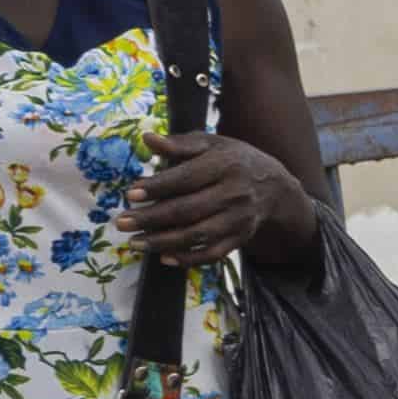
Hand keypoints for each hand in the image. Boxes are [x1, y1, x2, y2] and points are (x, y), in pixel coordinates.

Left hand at [123, 131, 313, 267]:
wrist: (276, 188)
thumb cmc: (234, 160)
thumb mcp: (212, 144)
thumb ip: (180, 144)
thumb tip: (147, 139)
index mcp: (225, 165)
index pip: (186, 179)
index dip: (157, 187)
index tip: (130, 194)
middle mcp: (234, 193)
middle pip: (188, 210)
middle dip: (151, 219)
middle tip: (121, 223)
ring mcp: (239, 219)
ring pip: (198, 235)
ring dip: (163, 242)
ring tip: (135, 243)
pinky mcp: (240, 238)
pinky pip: (213, 254)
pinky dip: (189, 259)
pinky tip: (164, 258)